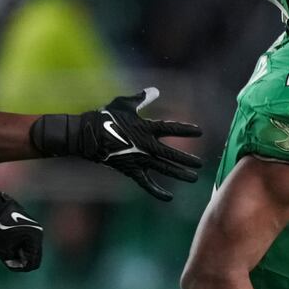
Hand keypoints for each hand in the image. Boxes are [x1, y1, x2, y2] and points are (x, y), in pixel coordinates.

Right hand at [29, 87, 202, 199]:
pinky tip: (169, 198)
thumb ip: (141, 99)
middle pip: (170, 153)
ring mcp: (139, 159)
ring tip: (193, 179)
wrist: (88, 136)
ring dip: (179, 174)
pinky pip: (146, 183)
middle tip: (200, 164)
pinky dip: (157, 191)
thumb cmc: (106, 117)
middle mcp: (145, 145)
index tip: (200, 131)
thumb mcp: (124, 104)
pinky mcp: (131, 170)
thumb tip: (155, 91)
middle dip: (186, 159)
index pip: (171, 128)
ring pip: (163, 168)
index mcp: (146, 128)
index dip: (186, 129)